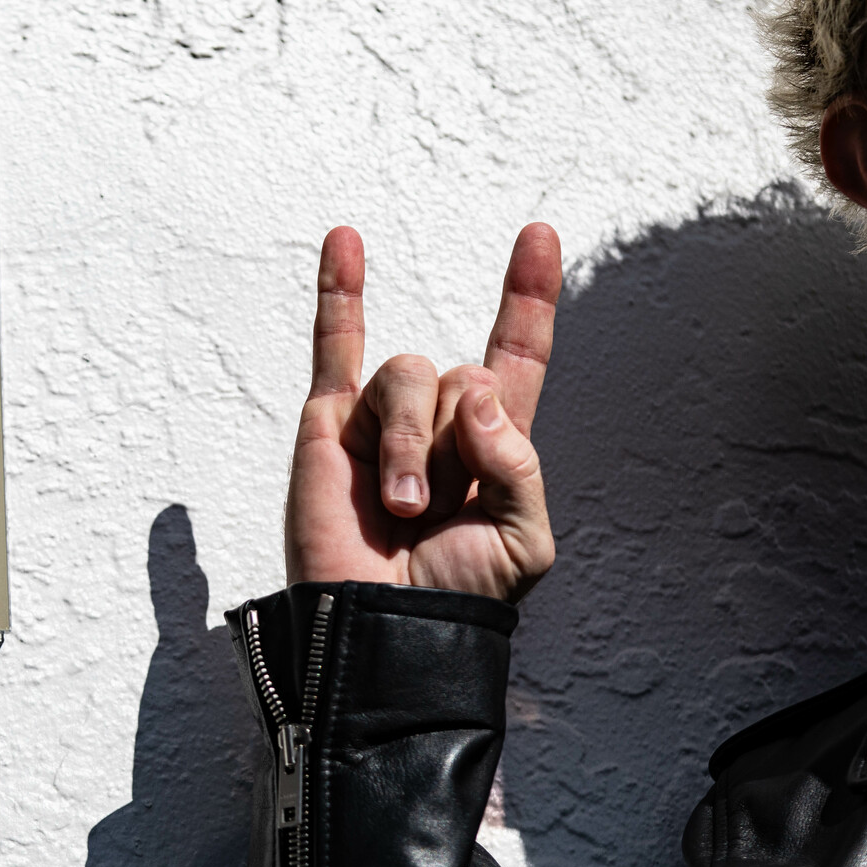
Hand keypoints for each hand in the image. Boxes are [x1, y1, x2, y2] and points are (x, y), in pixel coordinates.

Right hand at [284, 224, 561, 600]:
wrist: (381, 630)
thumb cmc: (454, 596)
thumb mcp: (523, 540)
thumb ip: (518, 462)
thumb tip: (475, 391)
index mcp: (493, 444)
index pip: (516, 355)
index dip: (529, 298)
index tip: (537, 236)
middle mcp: (438, 422)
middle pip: (461, 375)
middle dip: (454, 442)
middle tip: (434, 510)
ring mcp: (381, 418)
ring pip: (408, 375)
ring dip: (409, 443)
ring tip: (400, 505)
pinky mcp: (329, 422)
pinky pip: (334, 344)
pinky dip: (338, 289)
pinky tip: (345, 239)